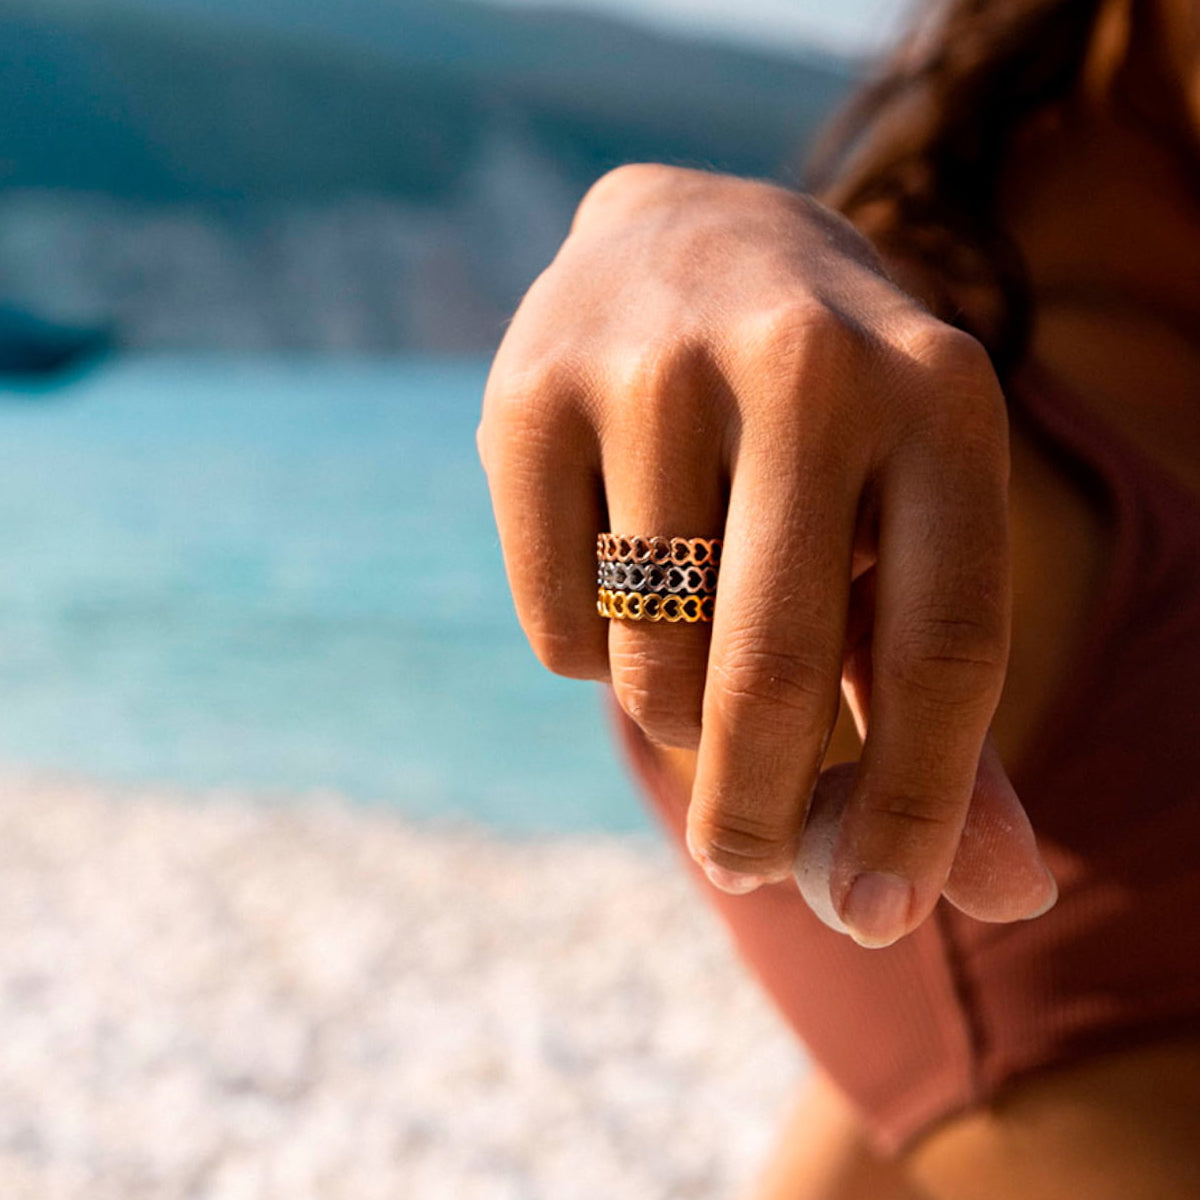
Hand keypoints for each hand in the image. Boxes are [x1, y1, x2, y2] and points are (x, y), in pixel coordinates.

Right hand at [477, 164, 1056, 946]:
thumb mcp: (905, 530)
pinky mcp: (528, 393)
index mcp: (942, 397)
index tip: (872, 913)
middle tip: (741, 858)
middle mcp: (805, 358)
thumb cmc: (821, 431)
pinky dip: (586, 652)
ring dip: (671, 709)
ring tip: (685, 629)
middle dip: (756, 812)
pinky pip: (555, 630)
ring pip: (652, 663)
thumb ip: (944, 708)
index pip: (948, 647)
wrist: (684, 238)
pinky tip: (609, 561)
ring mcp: (653, 363)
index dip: (917, 805)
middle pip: (777, 668)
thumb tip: (1010, 895)